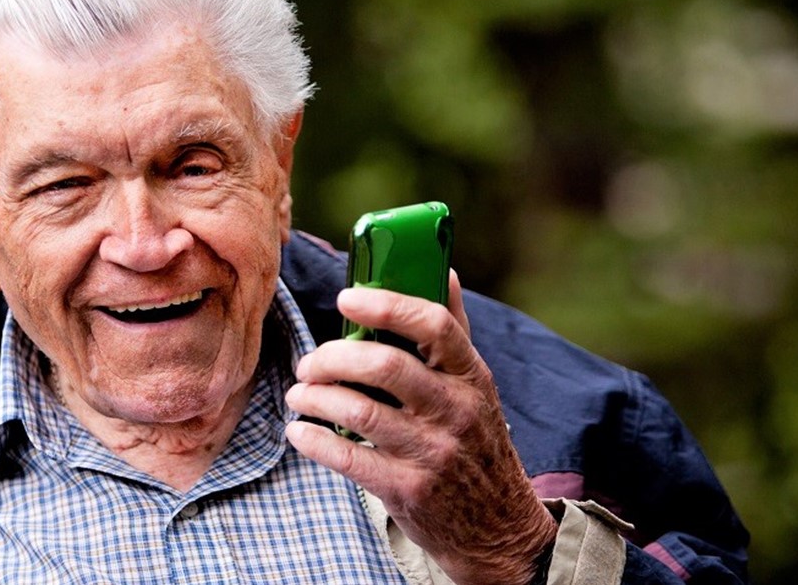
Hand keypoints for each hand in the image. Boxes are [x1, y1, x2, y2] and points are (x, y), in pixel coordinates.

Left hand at [284, 271, 556, 584]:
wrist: (498, 527)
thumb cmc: (474, 441)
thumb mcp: (475, 386)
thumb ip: (453, 331)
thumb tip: (444, 269)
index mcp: (471, 376)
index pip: (434, 325)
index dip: (386, 305)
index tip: (345, 299)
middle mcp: (455, 411)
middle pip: (385, 366)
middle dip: (333, 358)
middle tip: (308, 363)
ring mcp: (433, 453)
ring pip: (359, 411)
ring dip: (315, 398)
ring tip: (299, 394)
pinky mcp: (408, 490)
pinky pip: (348, 458)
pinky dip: (313, 440)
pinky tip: (299, 431)